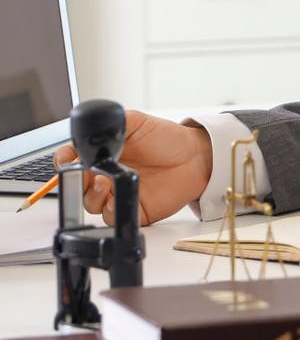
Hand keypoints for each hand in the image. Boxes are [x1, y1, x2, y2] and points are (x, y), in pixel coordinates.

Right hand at [53, 110, 212, 226]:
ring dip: (92, 195)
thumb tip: (90, 129)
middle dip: (76, 181)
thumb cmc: (167, 139)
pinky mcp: (132, 209)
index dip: (64, 161)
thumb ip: (111, 124)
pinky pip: (113, 217)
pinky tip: (118, 198)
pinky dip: (111, 210)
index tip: (67, 159)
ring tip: (105, 182)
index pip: (72, 160)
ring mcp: (118, 193)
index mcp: (103, 154)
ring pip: (91, 203)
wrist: (195, 156)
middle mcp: (107, 175)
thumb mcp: (135, 122)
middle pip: (77, 185)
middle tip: (88, 173)